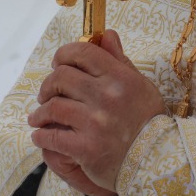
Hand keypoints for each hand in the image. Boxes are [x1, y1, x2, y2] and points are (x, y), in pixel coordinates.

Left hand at [29, 30, 165, 193]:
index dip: (64, 55)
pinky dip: (41, 135)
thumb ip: (119, 60)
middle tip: (46, 94)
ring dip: (40, 112)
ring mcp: (95, 122)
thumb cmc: (148, 122)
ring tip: (38, 118)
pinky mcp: (86, 148)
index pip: (82, 53)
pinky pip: (52, 136)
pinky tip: (40, 136)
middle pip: (61, 78)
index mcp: (120, 78)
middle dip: (48, 85)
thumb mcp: (140, 85)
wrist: (156, 161)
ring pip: (52, 106)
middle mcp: (106, 96)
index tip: (57, 64)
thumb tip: (106, 34)